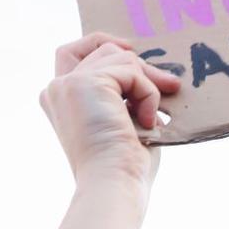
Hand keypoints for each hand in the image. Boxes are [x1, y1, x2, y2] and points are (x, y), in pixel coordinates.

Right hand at [41, 34, 181, 190]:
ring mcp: (69, 83)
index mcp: (59, 99)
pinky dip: (149, 95)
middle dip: (141, 67)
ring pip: (121, 56)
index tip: (132, 51)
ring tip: (151, 118)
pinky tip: (147, 122)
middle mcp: (57, 88)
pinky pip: (132, 71)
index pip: (72, 52)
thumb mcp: (123, 120)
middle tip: (171, 85)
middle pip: (104, 49)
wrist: (113, 184)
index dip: (101, 43)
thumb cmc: (123, 165)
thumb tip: (157, 73)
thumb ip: (125, 92)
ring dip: (147, 85)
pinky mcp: (86, 82)